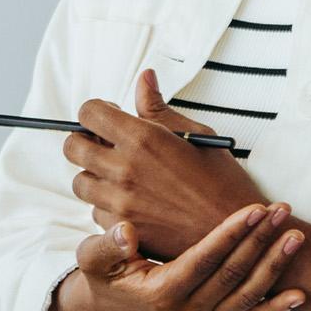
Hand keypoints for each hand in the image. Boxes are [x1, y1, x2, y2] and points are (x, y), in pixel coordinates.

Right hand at [48, 203, 306, 310]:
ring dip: (275, 264)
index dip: (230, 234)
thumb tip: (125, 231)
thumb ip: (106, 245)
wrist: (111, 307)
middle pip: (233, 273)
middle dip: (261, 239)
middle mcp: (187, 310)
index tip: (253, 209)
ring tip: (295, 235)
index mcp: (161, 292)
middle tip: (281, 209)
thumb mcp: (93, 260)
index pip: (204, 260)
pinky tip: (299, 295)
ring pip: (248, 293)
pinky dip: (276, 308)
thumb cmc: (104, 276)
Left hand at [63, 70, 269, 261]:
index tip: (107, 117)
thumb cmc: (222, 181)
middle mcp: (123, 169)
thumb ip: (158, 108)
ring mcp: (119, 201)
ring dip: (94, 176)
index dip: (95, 112)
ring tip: (121, 177)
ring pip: (80, 182)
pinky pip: (95, 212)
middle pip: (73, 147)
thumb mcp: (196, 135)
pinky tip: (133, 203)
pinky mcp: (121, 229)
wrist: (237, 233)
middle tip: (106, 146)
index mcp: (142, 138)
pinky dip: (107, 207)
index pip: (88, 114)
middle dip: (86, 142)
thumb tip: (144, 78)